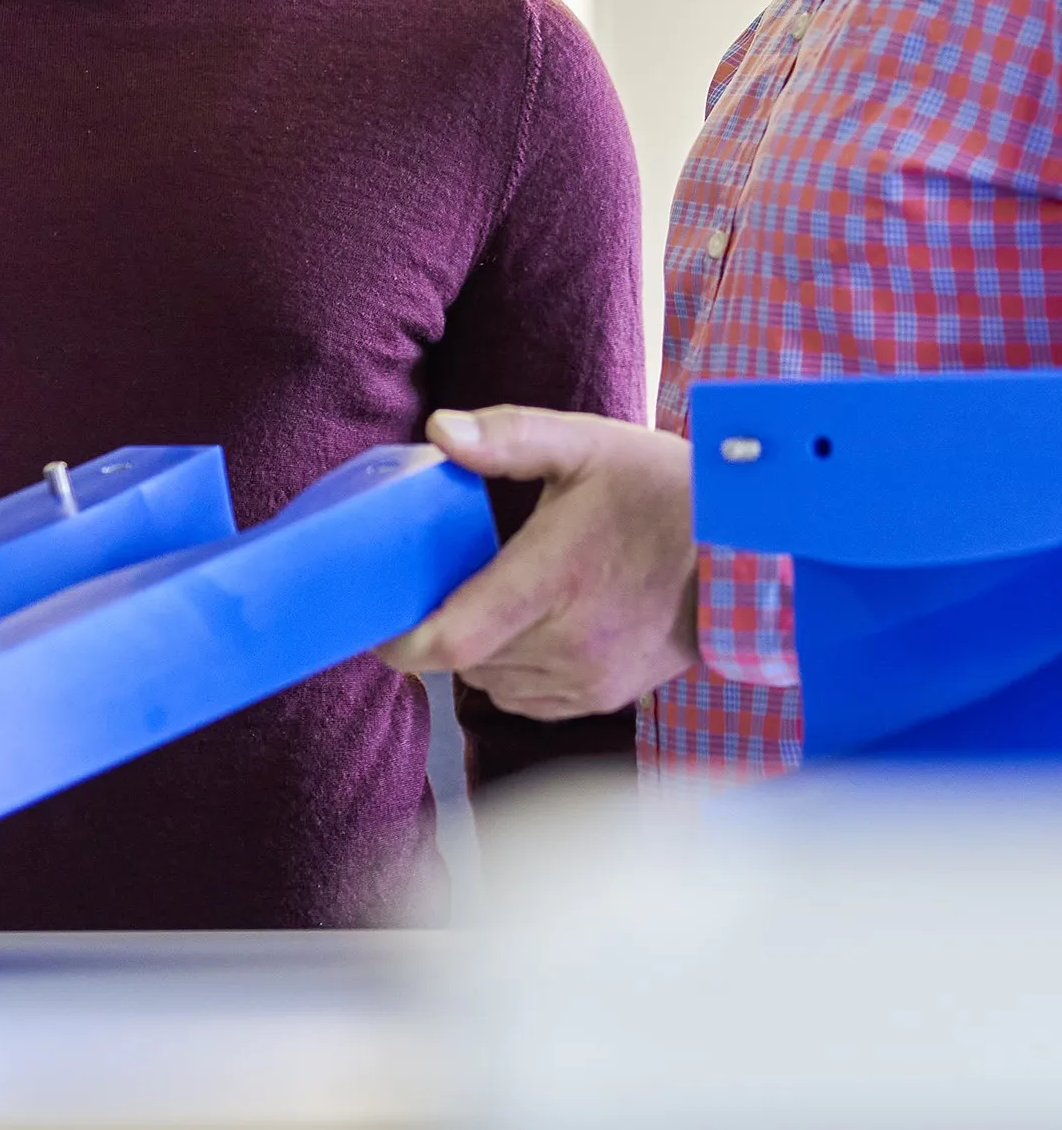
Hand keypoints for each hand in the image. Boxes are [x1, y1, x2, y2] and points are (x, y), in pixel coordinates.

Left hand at [380, 407, 699, 720]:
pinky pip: (522, 698)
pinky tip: (536, 626)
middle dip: (445, 625)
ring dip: (481, 648)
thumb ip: (509, 437)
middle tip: (457, 581)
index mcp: (554, 580)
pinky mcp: (602, 698)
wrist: (749, 550)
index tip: (381, 622)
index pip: (451, 640)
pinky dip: (512, 670)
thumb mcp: (586, 445)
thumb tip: (439, 431)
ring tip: (507, 597)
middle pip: (462, 659)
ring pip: (488, 680)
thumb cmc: (661, 491)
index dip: (401, 642)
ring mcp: (588, 678)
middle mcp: (569, 643)